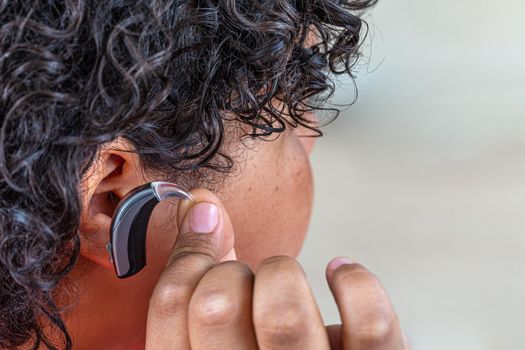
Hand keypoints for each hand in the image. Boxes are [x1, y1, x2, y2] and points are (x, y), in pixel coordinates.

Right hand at [145, 189, 409, 349]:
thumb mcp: (217, 345)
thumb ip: (202, 288)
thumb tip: (201, 210)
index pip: (169, 304)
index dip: (189, 253)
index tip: (205, 227)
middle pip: (217, 303)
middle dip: (231, 271)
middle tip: (245, 282)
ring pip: (285, 313)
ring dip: (281, 274)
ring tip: (286, 283)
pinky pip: (369, 322)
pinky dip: (353, 281)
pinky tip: (339, 275)